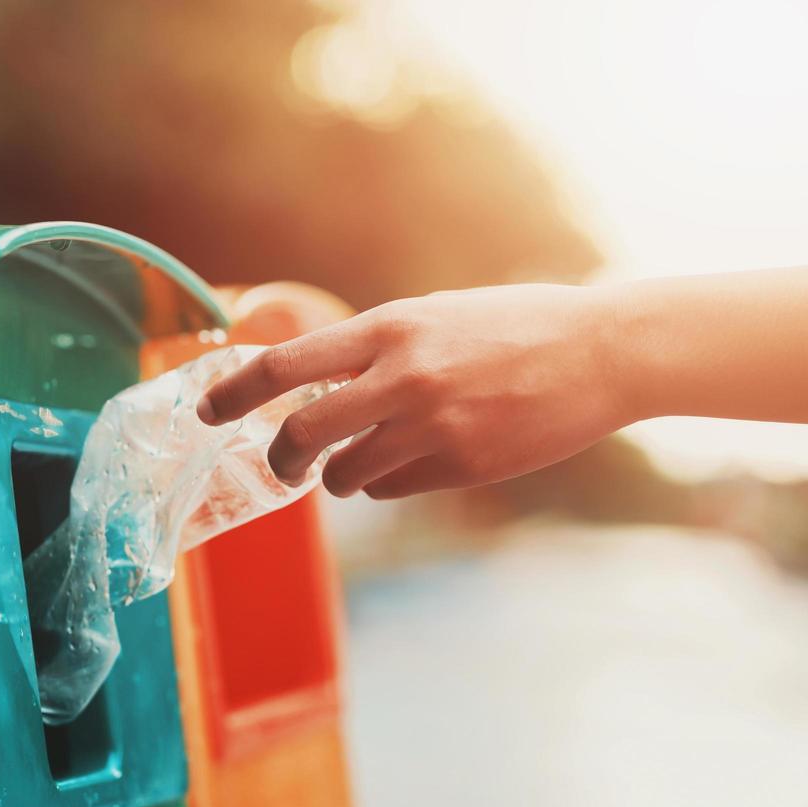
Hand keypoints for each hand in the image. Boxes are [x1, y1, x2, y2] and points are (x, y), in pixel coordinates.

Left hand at [197, 283, 636, 498]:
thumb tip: (317, 384)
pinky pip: (391, 489)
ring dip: (338, 476)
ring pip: (346, 476)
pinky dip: (385, 482)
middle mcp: (403, 379)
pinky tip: (414, 459)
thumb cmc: (516, 325)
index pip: (285, 366)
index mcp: (391, 329)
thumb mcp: (436, 315)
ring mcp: (433, 429)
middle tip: (281, 465)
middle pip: (301, 437)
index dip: (233, 394)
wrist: (601, 354)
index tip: (206, 412)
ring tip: (358, 460)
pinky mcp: (460, 469)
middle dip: (279, 459)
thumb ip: (378, 347)